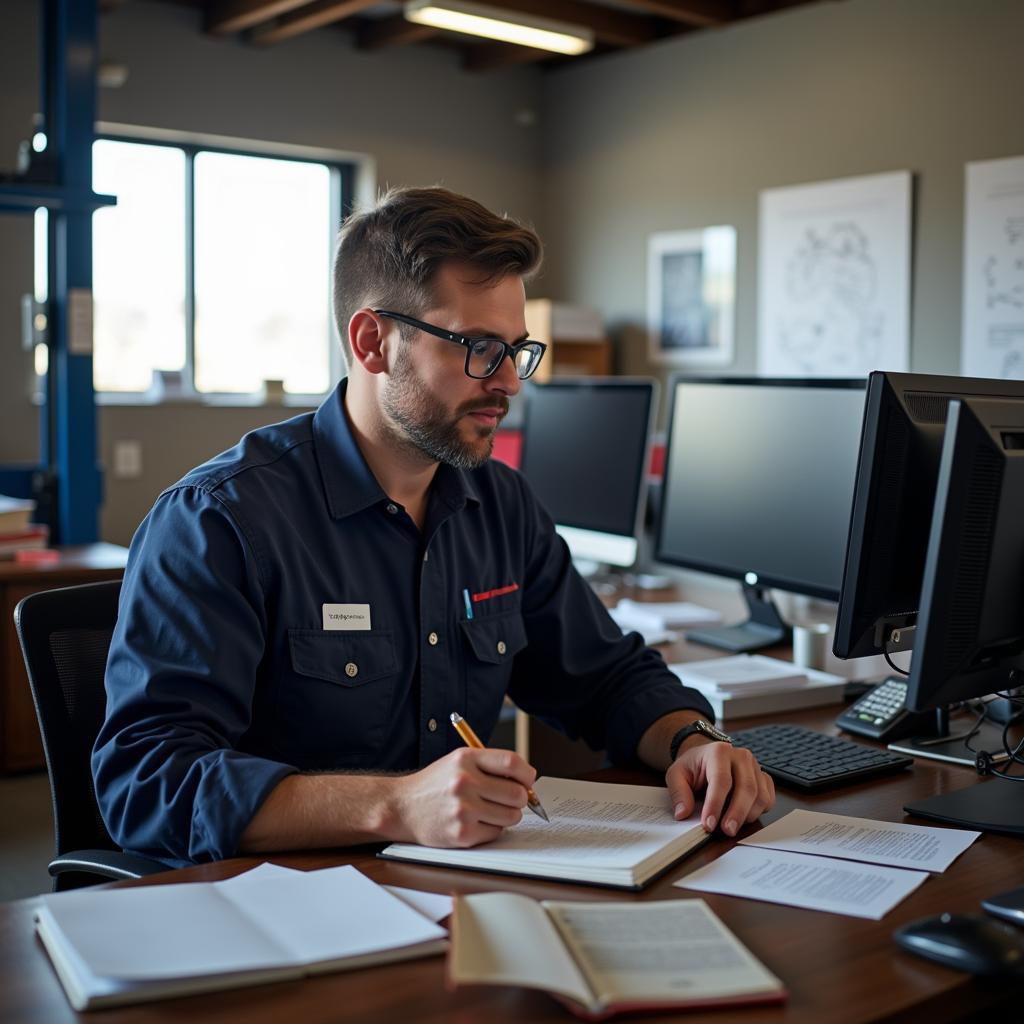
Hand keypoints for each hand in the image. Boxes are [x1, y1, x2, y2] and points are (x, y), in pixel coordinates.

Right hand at [393, 747, 535, 847]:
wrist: (402, 807)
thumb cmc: (434, 784)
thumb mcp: (458, 762)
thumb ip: (489, 765)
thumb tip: (527, 780)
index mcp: (466, 759)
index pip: (512, 763)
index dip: (527, 773)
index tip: (528, 780)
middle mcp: (464, 782)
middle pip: (517, 793)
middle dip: (520, 798)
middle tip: (510, 799)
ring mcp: (463, 809)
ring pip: (511, 816)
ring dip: (507, 815)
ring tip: (490, 810)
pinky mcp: (462, 833)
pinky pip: (496, 832)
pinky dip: (491, 829)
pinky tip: (476, 822)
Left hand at [666, 740, 773, 835]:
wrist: (706, 756)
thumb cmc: (694, 766)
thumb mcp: (677, 774)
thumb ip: (678, 792)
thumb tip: (682, 813)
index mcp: (718, 752)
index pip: (721, 780)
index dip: (715, 804)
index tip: (708, 824)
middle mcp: (741, 757)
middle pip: (746, 788)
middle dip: (737, 813)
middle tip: (727, 831)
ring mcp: (755, 767)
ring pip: (760, 795)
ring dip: (748, 815)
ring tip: (732, 825)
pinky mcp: (763, 778)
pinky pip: (768, 798)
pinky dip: (759, 812)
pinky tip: (744, 816)